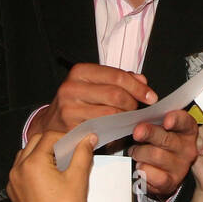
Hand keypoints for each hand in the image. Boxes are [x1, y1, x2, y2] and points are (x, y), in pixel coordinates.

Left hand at [7, 129, 96, 201]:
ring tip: (61, 163)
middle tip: (71, 150)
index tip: (80, 142)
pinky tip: (50, 176)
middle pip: (35, 142)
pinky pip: (22, 170)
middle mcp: (18, 169)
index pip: (50, 136)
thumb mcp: (78, 179)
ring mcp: (13, 181)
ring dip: (42, 153)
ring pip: (26, 155)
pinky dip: (34, 167)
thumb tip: (88, 139)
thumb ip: (83, 154)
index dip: (67, 137)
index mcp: (33, 162)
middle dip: (53, 142)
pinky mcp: (14, 192)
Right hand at [33, 63, 156, 136]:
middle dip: (133, 103)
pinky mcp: (71, 128)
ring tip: (129, 118)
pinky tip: (119, 128)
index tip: (151, 96)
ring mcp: (69, 109)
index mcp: (80, 72)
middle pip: (115, 94)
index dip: (138, 87)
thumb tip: (142, 81)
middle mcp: (72, 88)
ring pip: (111, 113)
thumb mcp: (95, 84)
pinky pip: (103, 129)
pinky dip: (116, 129)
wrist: (51, 125)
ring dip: (126, 117)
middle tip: (137, 109)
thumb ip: (119, 80)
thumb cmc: (77, 102)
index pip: (116, 76)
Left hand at [129, 109, 198, 197]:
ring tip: (137, 152)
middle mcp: (187, 149)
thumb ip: (153, 121)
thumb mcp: (160, 128)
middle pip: (166, 139)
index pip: (185, 122)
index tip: (167, 121)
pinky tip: (141, 166)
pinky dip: (142, 169)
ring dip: (139, 153)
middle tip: (137, 133)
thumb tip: (139, 123)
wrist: (164, 170)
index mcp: (187, 131)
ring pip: (154, 156)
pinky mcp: (170, 182)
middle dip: (148, 134)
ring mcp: (180, 167)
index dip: (176, 120)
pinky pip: (150, 174)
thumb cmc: (160, 145)